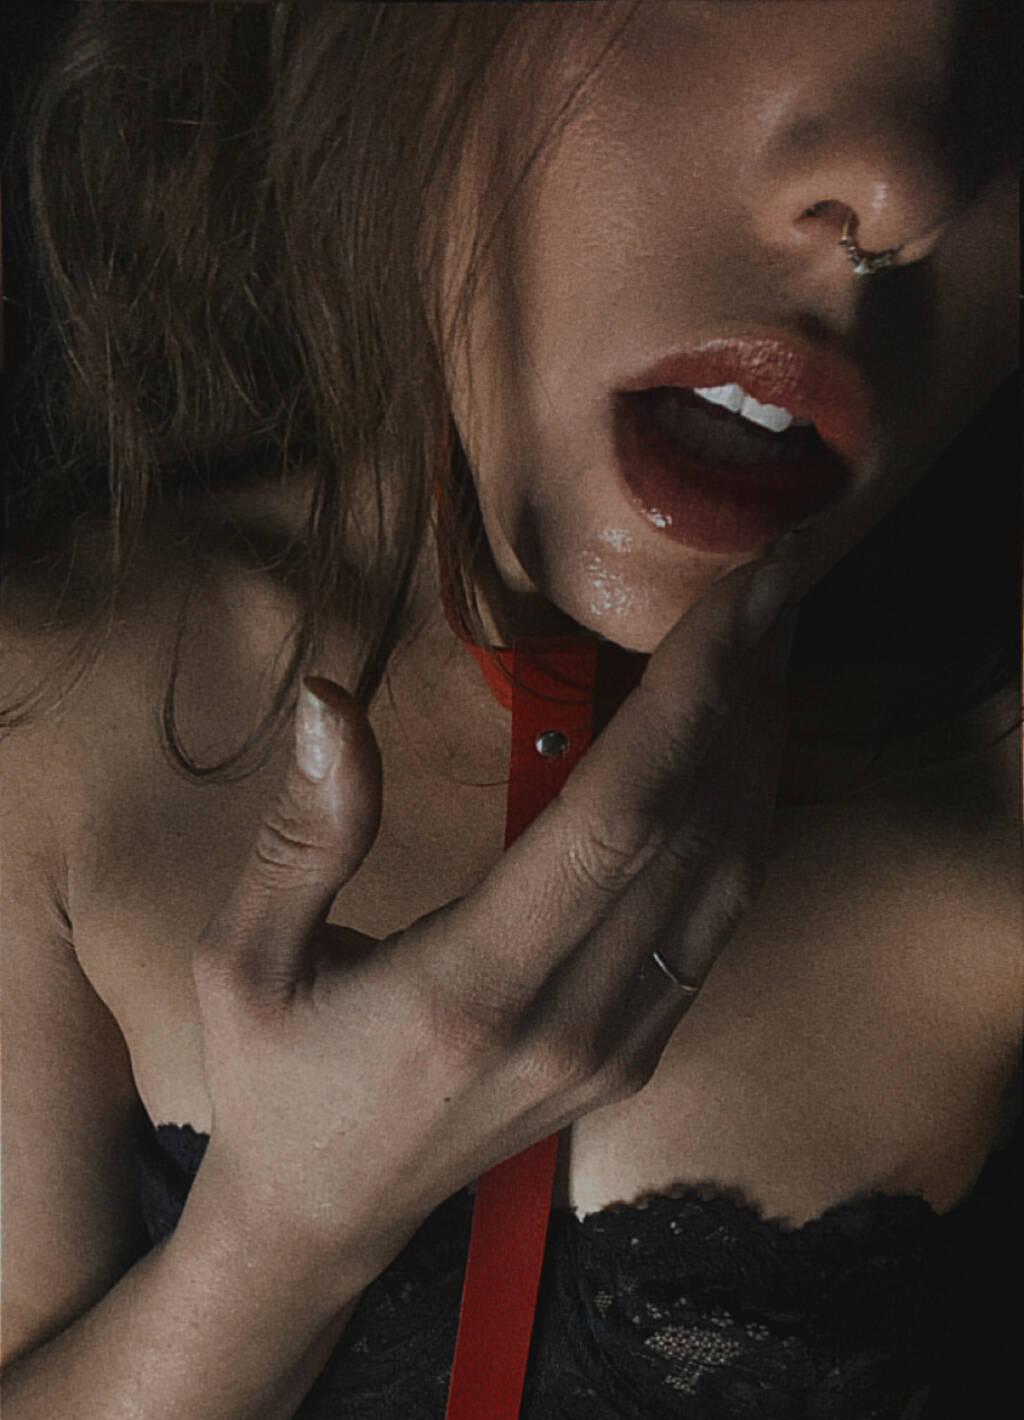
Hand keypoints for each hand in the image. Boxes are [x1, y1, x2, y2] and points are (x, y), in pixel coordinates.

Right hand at [188, 556, 797, 1279]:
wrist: (327, 1218)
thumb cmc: (277, 1080)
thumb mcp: (242, 960)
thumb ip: (302, 834)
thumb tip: (334, 697)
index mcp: (473, 988)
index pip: (621, 818)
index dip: (693, 696)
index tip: (742, 592)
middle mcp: (572, 1020)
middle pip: (698, 830)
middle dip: (749, 692)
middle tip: (780, 580)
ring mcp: (619, 1047)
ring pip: (728, 875)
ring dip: (759, 748)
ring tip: (769, 641)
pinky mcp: (636, 1055)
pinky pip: (716, 919)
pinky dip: (742, 818)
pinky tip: (741, 749)